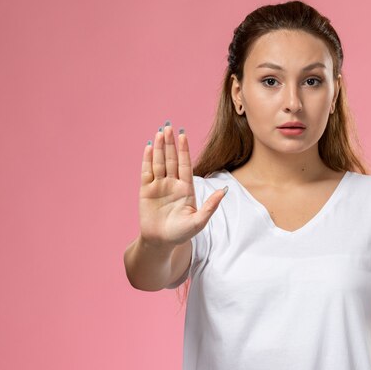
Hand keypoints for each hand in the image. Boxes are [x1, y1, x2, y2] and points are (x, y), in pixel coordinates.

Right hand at [138, 122, 225, 246]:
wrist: (161, 243)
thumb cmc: (181, 233)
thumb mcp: (199, 222)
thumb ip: (211, 206)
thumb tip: (225, 191)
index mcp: (186, 188)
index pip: (185, 164)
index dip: (184, 150)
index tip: (183, 135)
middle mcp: (172, 183)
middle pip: (171, 159)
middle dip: (170, 143)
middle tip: (169, 126)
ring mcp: (159, 186)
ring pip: (159, 162)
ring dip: (159, 148)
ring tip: (160, 132)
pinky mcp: (146, 190)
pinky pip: (146, 172)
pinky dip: (147, 159)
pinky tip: (149, 147)